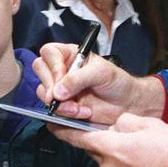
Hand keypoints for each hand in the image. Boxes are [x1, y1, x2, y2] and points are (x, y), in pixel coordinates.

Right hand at [32, 43, 163, 123]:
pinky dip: (64, 114)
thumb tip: (57, 91)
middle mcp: (62, 70)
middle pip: (40, 71)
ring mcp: (60, 89)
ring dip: (59, 103)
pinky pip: (52, 109)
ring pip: (43, 92)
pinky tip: (81, 114)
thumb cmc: (118, 82)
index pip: (49, 52)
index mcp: (71, 55)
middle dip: (51, 86)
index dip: (52, 65)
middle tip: (63, 97)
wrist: (127, 104)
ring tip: (78, 108)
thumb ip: (78, 78)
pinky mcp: (62, 105)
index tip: (62, 79)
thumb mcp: (101, 73)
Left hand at [52, 114, 167, 166]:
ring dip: (120, 155)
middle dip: (105, 141)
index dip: (62, 131)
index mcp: (111, 148)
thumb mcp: (148, 124)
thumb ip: (124, 122)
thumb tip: (116, 127)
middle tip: (126, 135)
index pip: (78, 138)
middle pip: (97, 150)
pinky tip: (147, 164)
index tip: (50, 125)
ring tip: (144, 150)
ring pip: (110, 163)